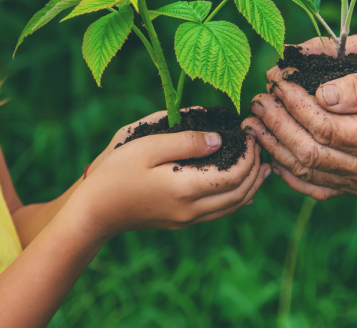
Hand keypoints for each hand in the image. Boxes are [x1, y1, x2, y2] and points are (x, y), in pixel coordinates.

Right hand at [76, 110, 270, 237]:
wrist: (94, 211)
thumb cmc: (116, 172)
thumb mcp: (147, 146)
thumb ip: (185, 141)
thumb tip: (219, 140)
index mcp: (186, 188)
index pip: (234, 175)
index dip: (249, 154)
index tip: (249, 134)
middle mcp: (191, 210)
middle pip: (240, 193)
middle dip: (256, 169)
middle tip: (260, 146)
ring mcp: (186, 220)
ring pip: (233, 206)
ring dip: (251, 186)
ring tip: (262, 166)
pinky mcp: (181, 222)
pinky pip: (219, 212)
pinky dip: (237, 197)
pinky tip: (240, 186)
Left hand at [244, 61, 356, 199]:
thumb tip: (321, 93)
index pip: (322, 125)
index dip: (293, 103)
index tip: (277, 80)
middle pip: (307, 151)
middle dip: (276, 123)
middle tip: (258, 99)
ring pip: (306, 172)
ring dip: (275, 146)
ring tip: (254, 121)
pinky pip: (316, 188)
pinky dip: (289, 172)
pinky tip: (272, 151)